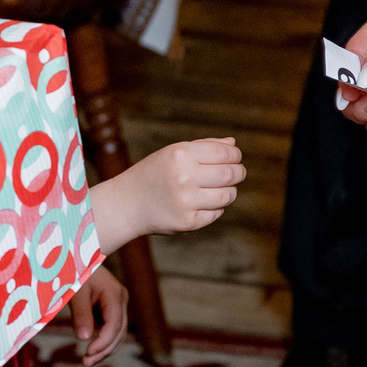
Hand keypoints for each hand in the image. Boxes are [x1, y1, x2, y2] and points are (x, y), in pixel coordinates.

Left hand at [72, 265, 129, 363]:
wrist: (77, 255)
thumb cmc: (76, 270)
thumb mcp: (76, 291)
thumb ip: (81, 313)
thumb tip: (84, 338)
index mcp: (115, 294)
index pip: (114, 324)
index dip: (103, 342)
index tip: (88, 353)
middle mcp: (121, 300)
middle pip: (119, 332)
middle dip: (104, 349)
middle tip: (86, 362)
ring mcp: (119, 304)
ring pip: (118, 333)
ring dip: (105, 348)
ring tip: (87, 361)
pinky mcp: (112, 308)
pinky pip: (111, 329)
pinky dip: (103, 341)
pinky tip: (91, 350)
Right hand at [91, 137, 244, 247]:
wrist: (127, 204)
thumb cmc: (153, 174)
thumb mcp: (173, 153)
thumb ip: (204, 146)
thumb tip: (233, 144)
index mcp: (180, 155)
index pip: (224, 154)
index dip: (236, 156)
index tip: (235, 158)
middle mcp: (184, 177)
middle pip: (230, 174)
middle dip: (239, 172)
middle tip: (237, 172)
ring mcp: (186, 202)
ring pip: (227, 195)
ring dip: (230, 191)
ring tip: (221, 188)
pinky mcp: (188, 222)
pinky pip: (217, 213)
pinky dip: (216, 207)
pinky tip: (204, 202)